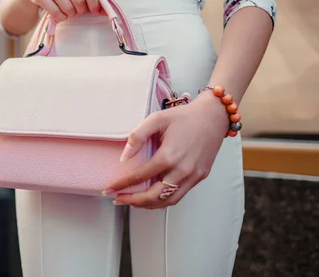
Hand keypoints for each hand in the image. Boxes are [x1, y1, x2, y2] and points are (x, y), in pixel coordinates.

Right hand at [20, 0, 99, 21]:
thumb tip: (106, 10)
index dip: (94, 3)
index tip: (94, 10)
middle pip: (78, 1)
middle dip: (81, 10)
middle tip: (77, 11)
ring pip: (67, 8)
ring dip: (70, 14)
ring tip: (68, 12)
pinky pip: (55, 12)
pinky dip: (60, 17)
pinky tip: (60, 14)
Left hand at [104, 92, 229, 208]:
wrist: (213, 116)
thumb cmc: (184, 116)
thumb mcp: (156, 119)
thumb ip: (137, 137)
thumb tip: (124, 157)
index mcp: (169, 156)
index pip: (139, 177)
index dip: (121, 185)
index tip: (108, 188)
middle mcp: (182, 170)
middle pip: (153, 196)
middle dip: (132, 201)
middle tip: (117, 199)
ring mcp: (192, 176)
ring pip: (167, 201)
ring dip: (147, 205)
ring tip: (132, 201)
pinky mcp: (199, 177)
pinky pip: (179, 195)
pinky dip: (163, 200)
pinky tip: (152, 196)